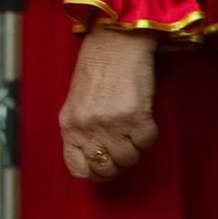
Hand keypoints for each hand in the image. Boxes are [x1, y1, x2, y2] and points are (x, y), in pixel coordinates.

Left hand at [61, 26, 157, 180]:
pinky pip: (147, 143)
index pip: (78, 169)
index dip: (94, 174)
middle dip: (117, 164)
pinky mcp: (136, 116)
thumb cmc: (97, 73)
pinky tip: (142, 119)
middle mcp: (87, 127)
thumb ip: (81, 131)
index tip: (104, 168)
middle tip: (123, 147)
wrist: (114, 44)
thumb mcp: (77, 104)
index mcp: (69, 126)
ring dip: (134, 149)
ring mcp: (111, 123)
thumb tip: (94, 160)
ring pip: (128, 160)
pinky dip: (148, 135)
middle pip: (106, 169)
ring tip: (131, 129)